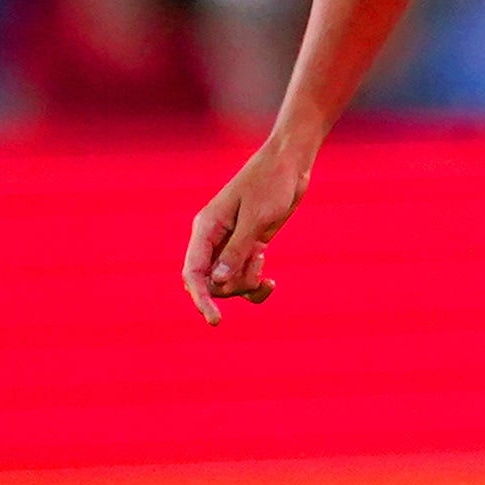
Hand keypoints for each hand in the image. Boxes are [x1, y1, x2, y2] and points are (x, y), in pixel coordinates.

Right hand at [181, 137, 313, 323]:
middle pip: (209, 282)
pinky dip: (255, 282)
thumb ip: (237, 251)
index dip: (200, 299)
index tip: (215, 320)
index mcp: (205, 228)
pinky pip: (244, 276)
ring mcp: (230, 243)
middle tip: (257, 269)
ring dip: (247, 282)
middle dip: (231, 287)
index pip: (193, 272)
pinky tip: (271, 282)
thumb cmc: (272, 183)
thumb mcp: (257, 218)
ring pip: (228, 282)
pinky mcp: (249, 245)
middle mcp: (213, 238)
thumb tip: (216, 282)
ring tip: (263, 260)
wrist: (291, 163)